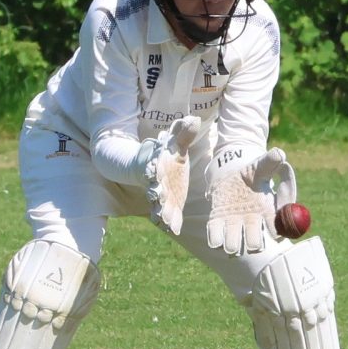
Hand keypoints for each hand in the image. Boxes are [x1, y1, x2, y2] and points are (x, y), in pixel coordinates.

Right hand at [143, 116, 201, 234]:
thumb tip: (194, 119)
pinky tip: (172, 229)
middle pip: (154, 188)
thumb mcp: (175, 143)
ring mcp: (162, 196)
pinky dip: (170, 223)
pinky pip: (169, 216)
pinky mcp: (170, 206)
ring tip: (165, 219)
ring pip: (158, 205)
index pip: (154, 167)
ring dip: (161, 211)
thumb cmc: (167, 154)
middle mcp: (157, 182)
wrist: (155, 168)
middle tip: (158, 198)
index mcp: (158, 165)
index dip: (153, 169)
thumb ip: (183, 133)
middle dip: (156, 194)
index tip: (154, 171)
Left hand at [206, 148, 298, 255]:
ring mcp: (234, 224)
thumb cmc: (252, 172)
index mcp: (267, 211)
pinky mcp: (217, 221)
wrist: (231, 174)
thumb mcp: (262, 165)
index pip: (275, 225)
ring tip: (231, 248)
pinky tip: (215, 241)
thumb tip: (280, 154)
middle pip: (254, 240)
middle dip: (254, 243)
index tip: (276, 235)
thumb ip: (272, 161)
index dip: (276, 231)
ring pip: (234, 242)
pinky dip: (215, 239)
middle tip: (253, 246)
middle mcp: (252, 222)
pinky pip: (215, 235)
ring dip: (233, 245)